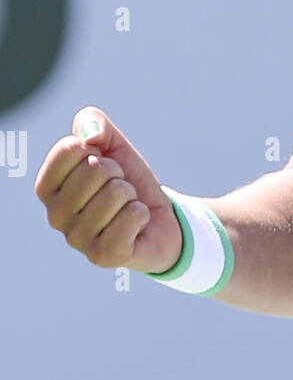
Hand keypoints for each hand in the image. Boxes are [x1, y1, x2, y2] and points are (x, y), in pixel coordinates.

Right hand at [35, 106, 183, 274]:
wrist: (157, 219)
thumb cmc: (127, 181)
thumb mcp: (113, 145)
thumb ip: (94, 124)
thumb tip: (89, 135)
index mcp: (48, 188)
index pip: (69, 148)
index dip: (97, 148)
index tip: (102, 164)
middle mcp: (55, 216)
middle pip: (95, 169)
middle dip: (118, 173)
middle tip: (119, 189)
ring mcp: (77, 239)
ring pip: (116, 192)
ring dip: (131, 195)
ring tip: (126, 207)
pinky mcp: (103, 256)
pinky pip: (131, 217)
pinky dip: (142, 213)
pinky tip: (135, 224)